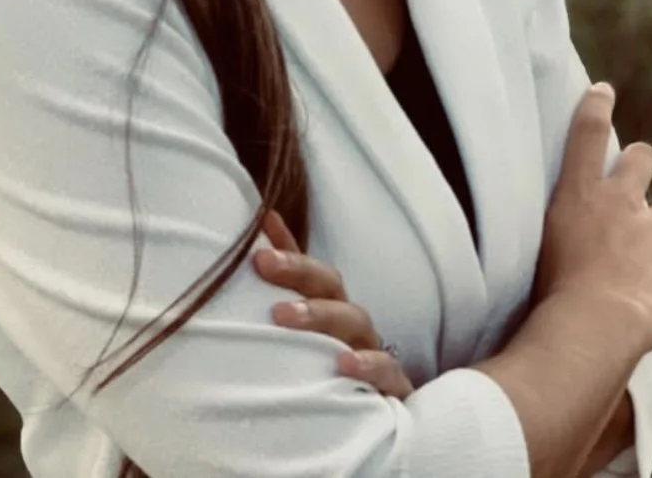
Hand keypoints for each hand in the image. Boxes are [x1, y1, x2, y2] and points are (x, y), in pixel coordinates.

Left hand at [252, 209, 414, 400]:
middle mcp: (351, 323)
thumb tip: (259, 230)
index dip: (287, 249)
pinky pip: (387, 372)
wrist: (380, 420)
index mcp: (330, 306)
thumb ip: (283, 287)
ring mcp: (372, 351)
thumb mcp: (303, 332)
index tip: (259, 232)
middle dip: (297, 270)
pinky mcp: (393, 387)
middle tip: (262, 263)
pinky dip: (369, 364)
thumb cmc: (329, 368)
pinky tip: (344, 364)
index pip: (309, 269)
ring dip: (321, 314)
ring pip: (355, 321)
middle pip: (330, 286)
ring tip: (283, 316)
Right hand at [534, 83, 651, 356]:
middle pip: (642, 157)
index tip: (603, 90)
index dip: (596, 105)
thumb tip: (561, 230)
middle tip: (637, 172)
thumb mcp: (540, 246)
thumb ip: (560, 227)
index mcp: (580, 192)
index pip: (588, 133)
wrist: (595, 323)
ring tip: (645, 252)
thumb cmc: (552, 291)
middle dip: (642, 159)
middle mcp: (621, 201)